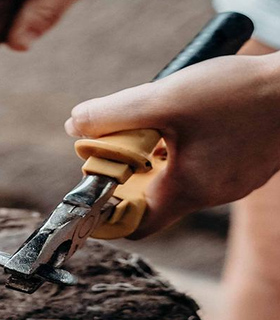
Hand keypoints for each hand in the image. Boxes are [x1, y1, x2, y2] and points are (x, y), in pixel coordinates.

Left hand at [65, 52, 279, 236]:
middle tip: (121, 140)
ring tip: (156, 121)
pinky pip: (202, 163)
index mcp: (187, 191)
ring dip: (156, 154)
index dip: (107, 213)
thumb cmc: (239, 94)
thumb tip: (74, 125)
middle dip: (129, 172)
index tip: (93, 186)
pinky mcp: (246, 163)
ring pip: (177, 176)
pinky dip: (184, 146)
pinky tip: (188, 117)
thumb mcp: (164, 99)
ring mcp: (232, 180)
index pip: (135, 225)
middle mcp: (211, 194)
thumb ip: (112, 115)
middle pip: (152, 198)